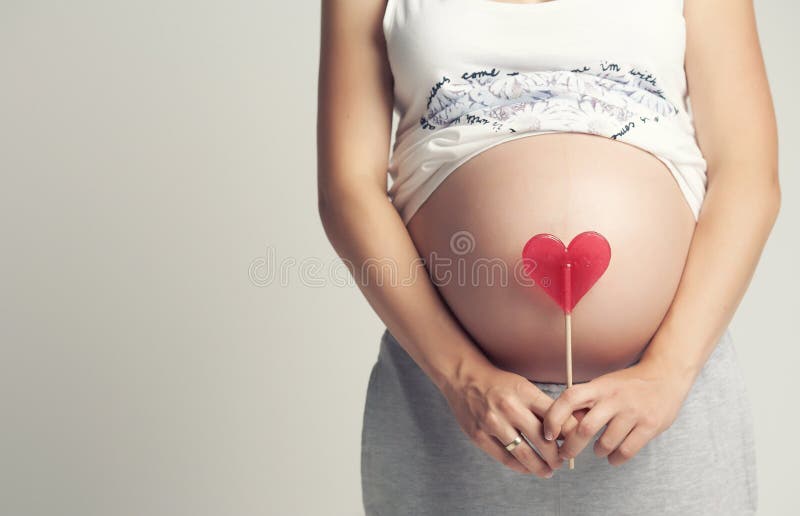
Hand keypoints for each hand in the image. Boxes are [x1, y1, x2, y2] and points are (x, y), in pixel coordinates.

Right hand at [439, 363, 578, 477]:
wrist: (464, 378)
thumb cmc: (498, 384)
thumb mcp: (523, 386)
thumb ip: (542, 407)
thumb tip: (566, 431)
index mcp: (524, 393)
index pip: (555, 419)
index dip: (568, 435)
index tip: (574, 443)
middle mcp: (509, 408)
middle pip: (543, 440)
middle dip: (557, 456)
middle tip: (562, 461)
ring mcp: (492, 423)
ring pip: (524, 454)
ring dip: (540, 467)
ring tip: (548, 471)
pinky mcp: (479, 436)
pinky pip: (505, 458)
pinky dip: (520, 467)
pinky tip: (527, 468)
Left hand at [541, 360, 694, 465]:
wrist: (666, 376)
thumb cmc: (627, 385)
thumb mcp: (604, 386)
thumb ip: (586, 403)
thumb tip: (561, 426)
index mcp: (599, 386)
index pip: (569, 398)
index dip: (554, 417)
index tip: (548, 434)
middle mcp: (614, 398)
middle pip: (585, 428)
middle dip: (571, 447)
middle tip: (565, 455)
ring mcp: (633, 412)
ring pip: (606, 443)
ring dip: (597, 452)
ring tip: (598, 450)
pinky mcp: (650, 425)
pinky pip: (626, 451)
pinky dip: (615, 459)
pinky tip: (613, 457)